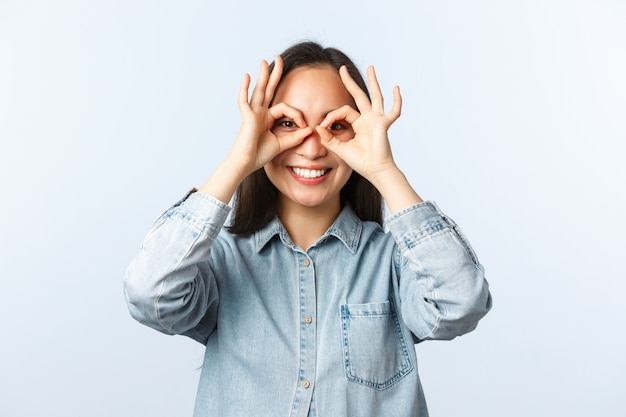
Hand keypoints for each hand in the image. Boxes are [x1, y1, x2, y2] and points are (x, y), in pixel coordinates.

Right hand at [227, 57, 312, 174]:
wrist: (246, 163)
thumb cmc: (259, 155)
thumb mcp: (282, 144)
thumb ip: (295, 137)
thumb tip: (310, 129)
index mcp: (267, 118)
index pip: (285, 108)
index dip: (297, 115)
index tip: (305, 125)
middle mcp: (260, 113)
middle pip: (268, 90)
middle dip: (274, 75)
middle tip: (280, 59)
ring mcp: (252, 113)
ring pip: (259, 91)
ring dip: (262, 76)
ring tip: (265, 62)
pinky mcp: (247, 117)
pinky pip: (244, 100)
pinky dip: (244, 89)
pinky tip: (247, 77)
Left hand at [316, 65, 401, 182]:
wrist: (374, 171)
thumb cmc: (361, 162)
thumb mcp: (340, 149)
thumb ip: (328, 138)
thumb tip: (317, 127)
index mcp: (358, 124)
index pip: (343, 111)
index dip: (331, 116)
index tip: (321, 126)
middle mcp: (368, 119)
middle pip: (358, 95)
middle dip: (350, 82)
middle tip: (342, 68)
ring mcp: (377, 119)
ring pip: (375, 96)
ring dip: (373, 82)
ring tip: (371, 67)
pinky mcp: (384, 124)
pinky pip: (394, 111)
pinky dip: (397, 101)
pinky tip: (396, 88)